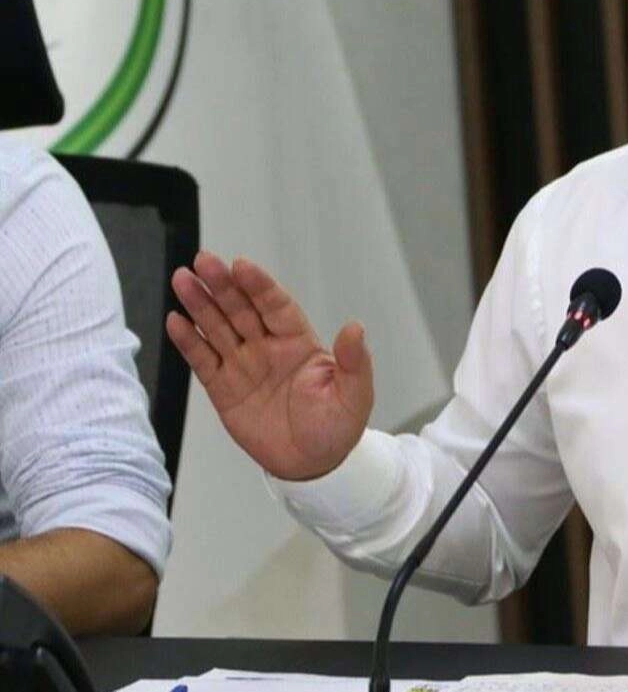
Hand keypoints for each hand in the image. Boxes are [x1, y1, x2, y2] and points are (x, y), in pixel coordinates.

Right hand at [165, 251, 373, 480]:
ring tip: (182, 280)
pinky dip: (188, 342)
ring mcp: (244, 365)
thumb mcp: (355, 395)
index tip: (242, 266)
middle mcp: (268, 347)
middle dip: (223, 285)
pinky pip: (203, 360)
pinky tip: (175, 321)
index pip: (276, 306)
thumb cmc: (337, 426)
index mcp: (299, 342)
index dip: (259, 286)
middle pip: (241, 309)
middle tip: (203, 260)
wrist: (313, 464)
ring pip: (217, 328)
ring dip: (199, 304)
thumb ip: (354, 362)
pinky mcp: (223, 389)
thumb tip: (355, 328)